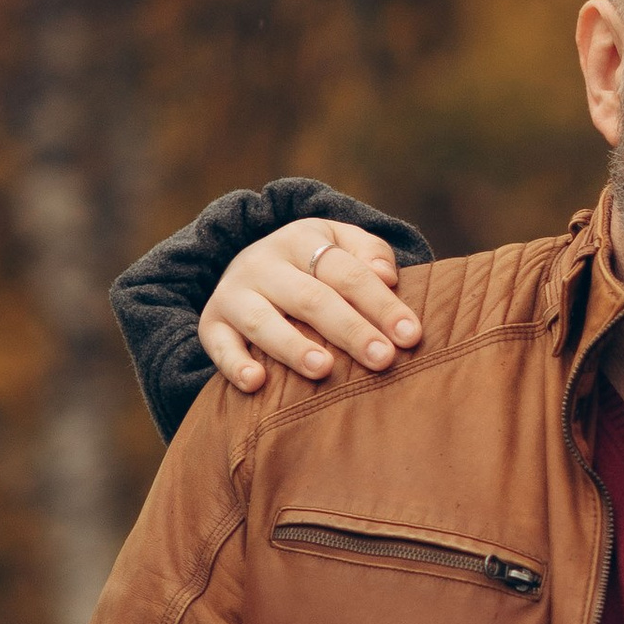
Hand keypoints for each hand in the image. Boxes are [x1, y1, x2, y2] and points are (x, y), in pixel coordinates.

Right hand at [201, 219, 420, 394]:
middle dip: (350, 329)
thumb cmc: (313, 265)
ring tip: (323, 369)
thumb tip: (387, 277)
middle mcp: (264, 263)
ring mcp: (234, 293)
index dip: (381, 304)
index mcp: (302, 239)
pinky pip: (218, 345)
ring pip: (262, 321)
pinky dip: (234, 364)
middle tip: (382, 359)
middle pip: (311, 298)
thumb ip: (370, 253)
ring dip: (292, 346)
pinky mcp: (212, 324)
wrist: (249, 265)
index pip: (347, 272)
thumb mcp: (341, 244)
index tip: (410, 336)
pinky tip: (257, 383)